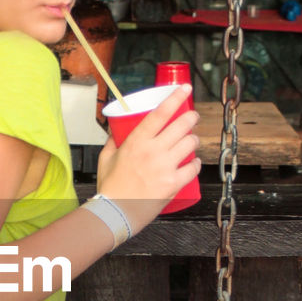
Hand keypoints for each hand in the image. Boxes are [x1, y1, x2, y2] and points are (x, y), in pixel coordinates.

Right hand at [95, 87, 199, 234]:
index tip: (185, 88)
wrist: (115, 212)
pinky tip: (193, 163)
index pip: (160, 113)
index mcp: (136, 141)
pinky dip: (195, 164)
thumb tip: (116, 130)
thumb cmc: (110, 187)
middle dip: (191, 117)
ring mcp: (165, 167)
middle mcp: (153, 151)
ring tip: (191, 140)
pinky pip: (193, 168)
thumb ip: (112, 141)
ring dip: (194, 140)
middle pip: (182, 125)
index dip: (175, 97)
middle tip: (192, 117)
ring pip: (190, 144)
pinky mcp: (174, 183)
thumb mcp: (106, 158)